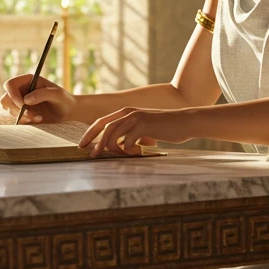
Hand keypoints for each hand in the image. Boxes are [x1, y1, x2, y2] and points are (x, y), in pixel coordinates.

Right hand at [0, 73, 75, 123]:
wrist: (67, 114)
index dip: (12, 95)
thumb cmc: (64, 100)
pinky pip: (15, 119)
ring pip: (9, 110)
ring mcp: (20, 103)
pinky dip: (24, 121)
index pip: (10, 85)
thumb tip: (25, 100)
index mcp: (27, 81)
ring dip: (22, 116)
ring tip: (39, 118)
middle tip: (31, 115)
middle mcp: (21, 91)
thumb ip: (43, 94)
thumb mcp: (58, 95)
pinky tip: (38, 120)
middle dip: (17, 109)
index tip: (22, 105)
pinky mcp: (21, 114)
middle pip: (5, 99)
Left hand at [78, 108, 195, 156]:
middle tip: (92, 156)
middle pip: (104, 127)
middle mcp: (129, 112)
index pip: (102, 122)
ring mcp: (136, 118)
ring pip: (113, 135)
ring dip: (113, 149)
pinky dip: (129, 151)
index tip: (82, 146)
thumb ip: (130, 132)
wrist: (185, 122)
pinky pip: (127, 141)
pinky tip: (139, 152)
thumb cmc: (166, 127)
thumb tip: (116, 146)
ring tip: (121, 156)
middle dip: (96, 143)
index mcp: (126, 112)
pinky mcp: (144, 125)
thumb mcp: (144, 127)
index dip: (90, 134)